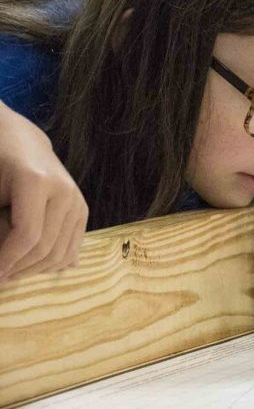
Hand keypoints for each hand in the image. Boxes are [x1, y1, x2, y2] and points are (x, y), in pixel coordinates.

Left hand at [0, 101, 87, 283]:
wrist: (20, 143)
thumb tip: (0, 266)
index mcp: (37, 181)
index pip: (27, 236)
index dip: (7, 261)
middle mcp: (64, 191)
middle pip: (46, 247)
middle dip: (19, 269)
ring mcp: (77, 200)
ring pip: (62, 252)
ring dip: (34, 270)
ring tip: (11, 273)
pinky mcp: (82, 209)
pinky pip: (72, 247)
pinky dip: (52, 264)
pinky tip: (31, 267)